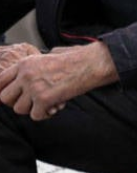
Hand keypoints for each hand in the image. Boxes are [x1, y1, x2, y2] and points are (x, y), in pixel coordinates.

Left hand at [0, 42, 116, 119]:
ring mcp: (34, 87)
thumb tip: (31, 76)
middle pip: (5, 98)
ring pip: (19, 109)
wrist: (91, 64)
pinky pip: (35, 115)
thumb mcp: (49, 56)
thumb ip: (35, 67)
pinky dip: (45, 115)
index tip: (15, 96)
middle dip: (18, 102)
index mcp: (24, 64)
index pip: (0, 82)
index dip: (5, 91)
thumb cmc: (76, 60)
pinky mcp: (45, 99)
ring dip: (32, 110)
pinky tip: (54, 107)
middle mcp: (25, 75)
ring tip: (45, 105)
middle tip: (31, 102)